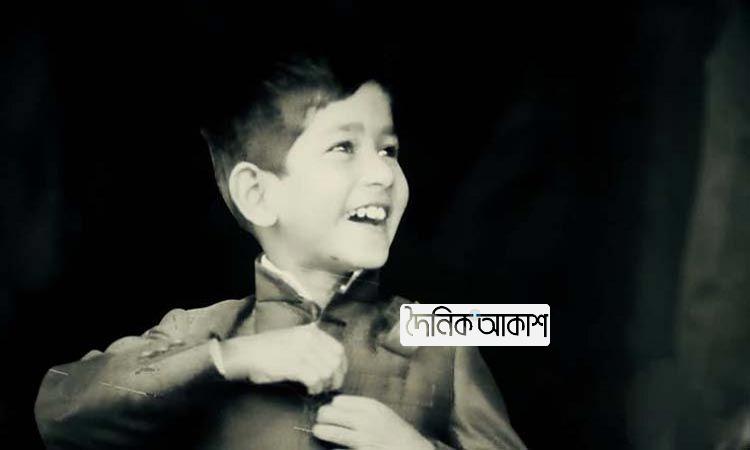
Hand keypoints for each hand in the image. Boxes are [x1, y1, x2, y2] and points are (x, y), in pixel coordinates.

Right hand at [219, 323, 346, 394]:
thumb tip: (331, 364)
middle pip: (336, 362)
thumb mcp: (294, 338)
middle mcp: (309, 338)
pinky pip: (315, 379)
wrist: (246, 353)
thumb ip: (313, 345)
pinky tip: (308, 390)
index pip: (339, 349)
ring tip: (315, 389)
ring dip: (324, 385)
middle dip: (335, 378)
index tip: (337, 376)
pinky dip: (314, 388)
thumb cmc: (268, 349)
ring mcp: (302, 350)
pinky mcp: (294, 364)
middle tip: (327, 387)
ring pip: (327, 372)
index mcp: (311, 331)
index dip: (342, 366)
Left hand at [313, 395, 434, 449]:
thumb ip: (362, 407)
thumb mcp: (382, 412)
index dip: (332, 406)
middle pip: (329, 413)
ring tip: (319, 431)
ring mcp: (362, 440)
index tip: (332, 410)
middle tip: (320, 420)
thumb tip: (335, 405)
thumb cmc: (394, 431)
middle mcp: (365, 421)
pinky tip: (334, 448)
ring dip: (321, 431)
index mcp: (371, 407)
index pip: (338, 401)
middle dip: (322, 416)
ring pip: (329, 431)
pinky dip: (332, 449)